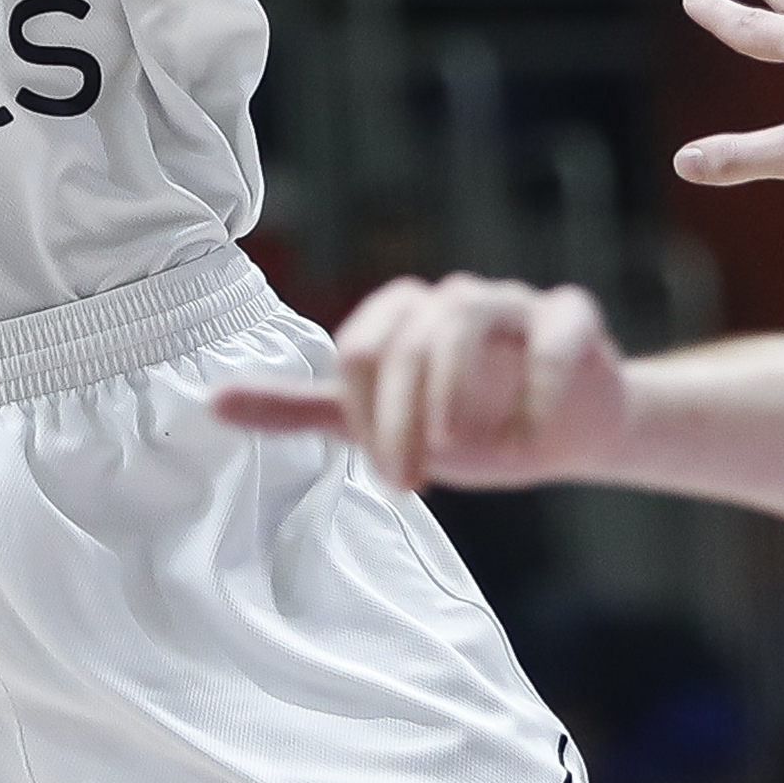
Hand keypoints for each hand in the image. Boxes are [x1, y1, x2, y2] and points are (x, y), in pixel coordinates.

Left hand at [215, 273, 623, 492]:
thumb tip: (210, 403)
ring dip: (457, 385)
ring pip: (472, 311)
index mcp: (401, 317)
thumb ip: (302, 408)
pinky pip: (556, 329)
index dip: (366, 412)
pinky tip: (527, 437)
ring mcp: (516, 303)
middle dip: (403, 415)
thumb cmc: (461, 420)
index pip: (360, 346)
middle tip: (410, 481)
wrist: (565, 430)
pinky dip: (539, 381)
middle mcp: (452, 300)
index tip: (387, 474)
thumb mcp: (377, 421)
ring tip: (460, 448)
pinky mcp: (573, 319)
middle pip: (411, 335)